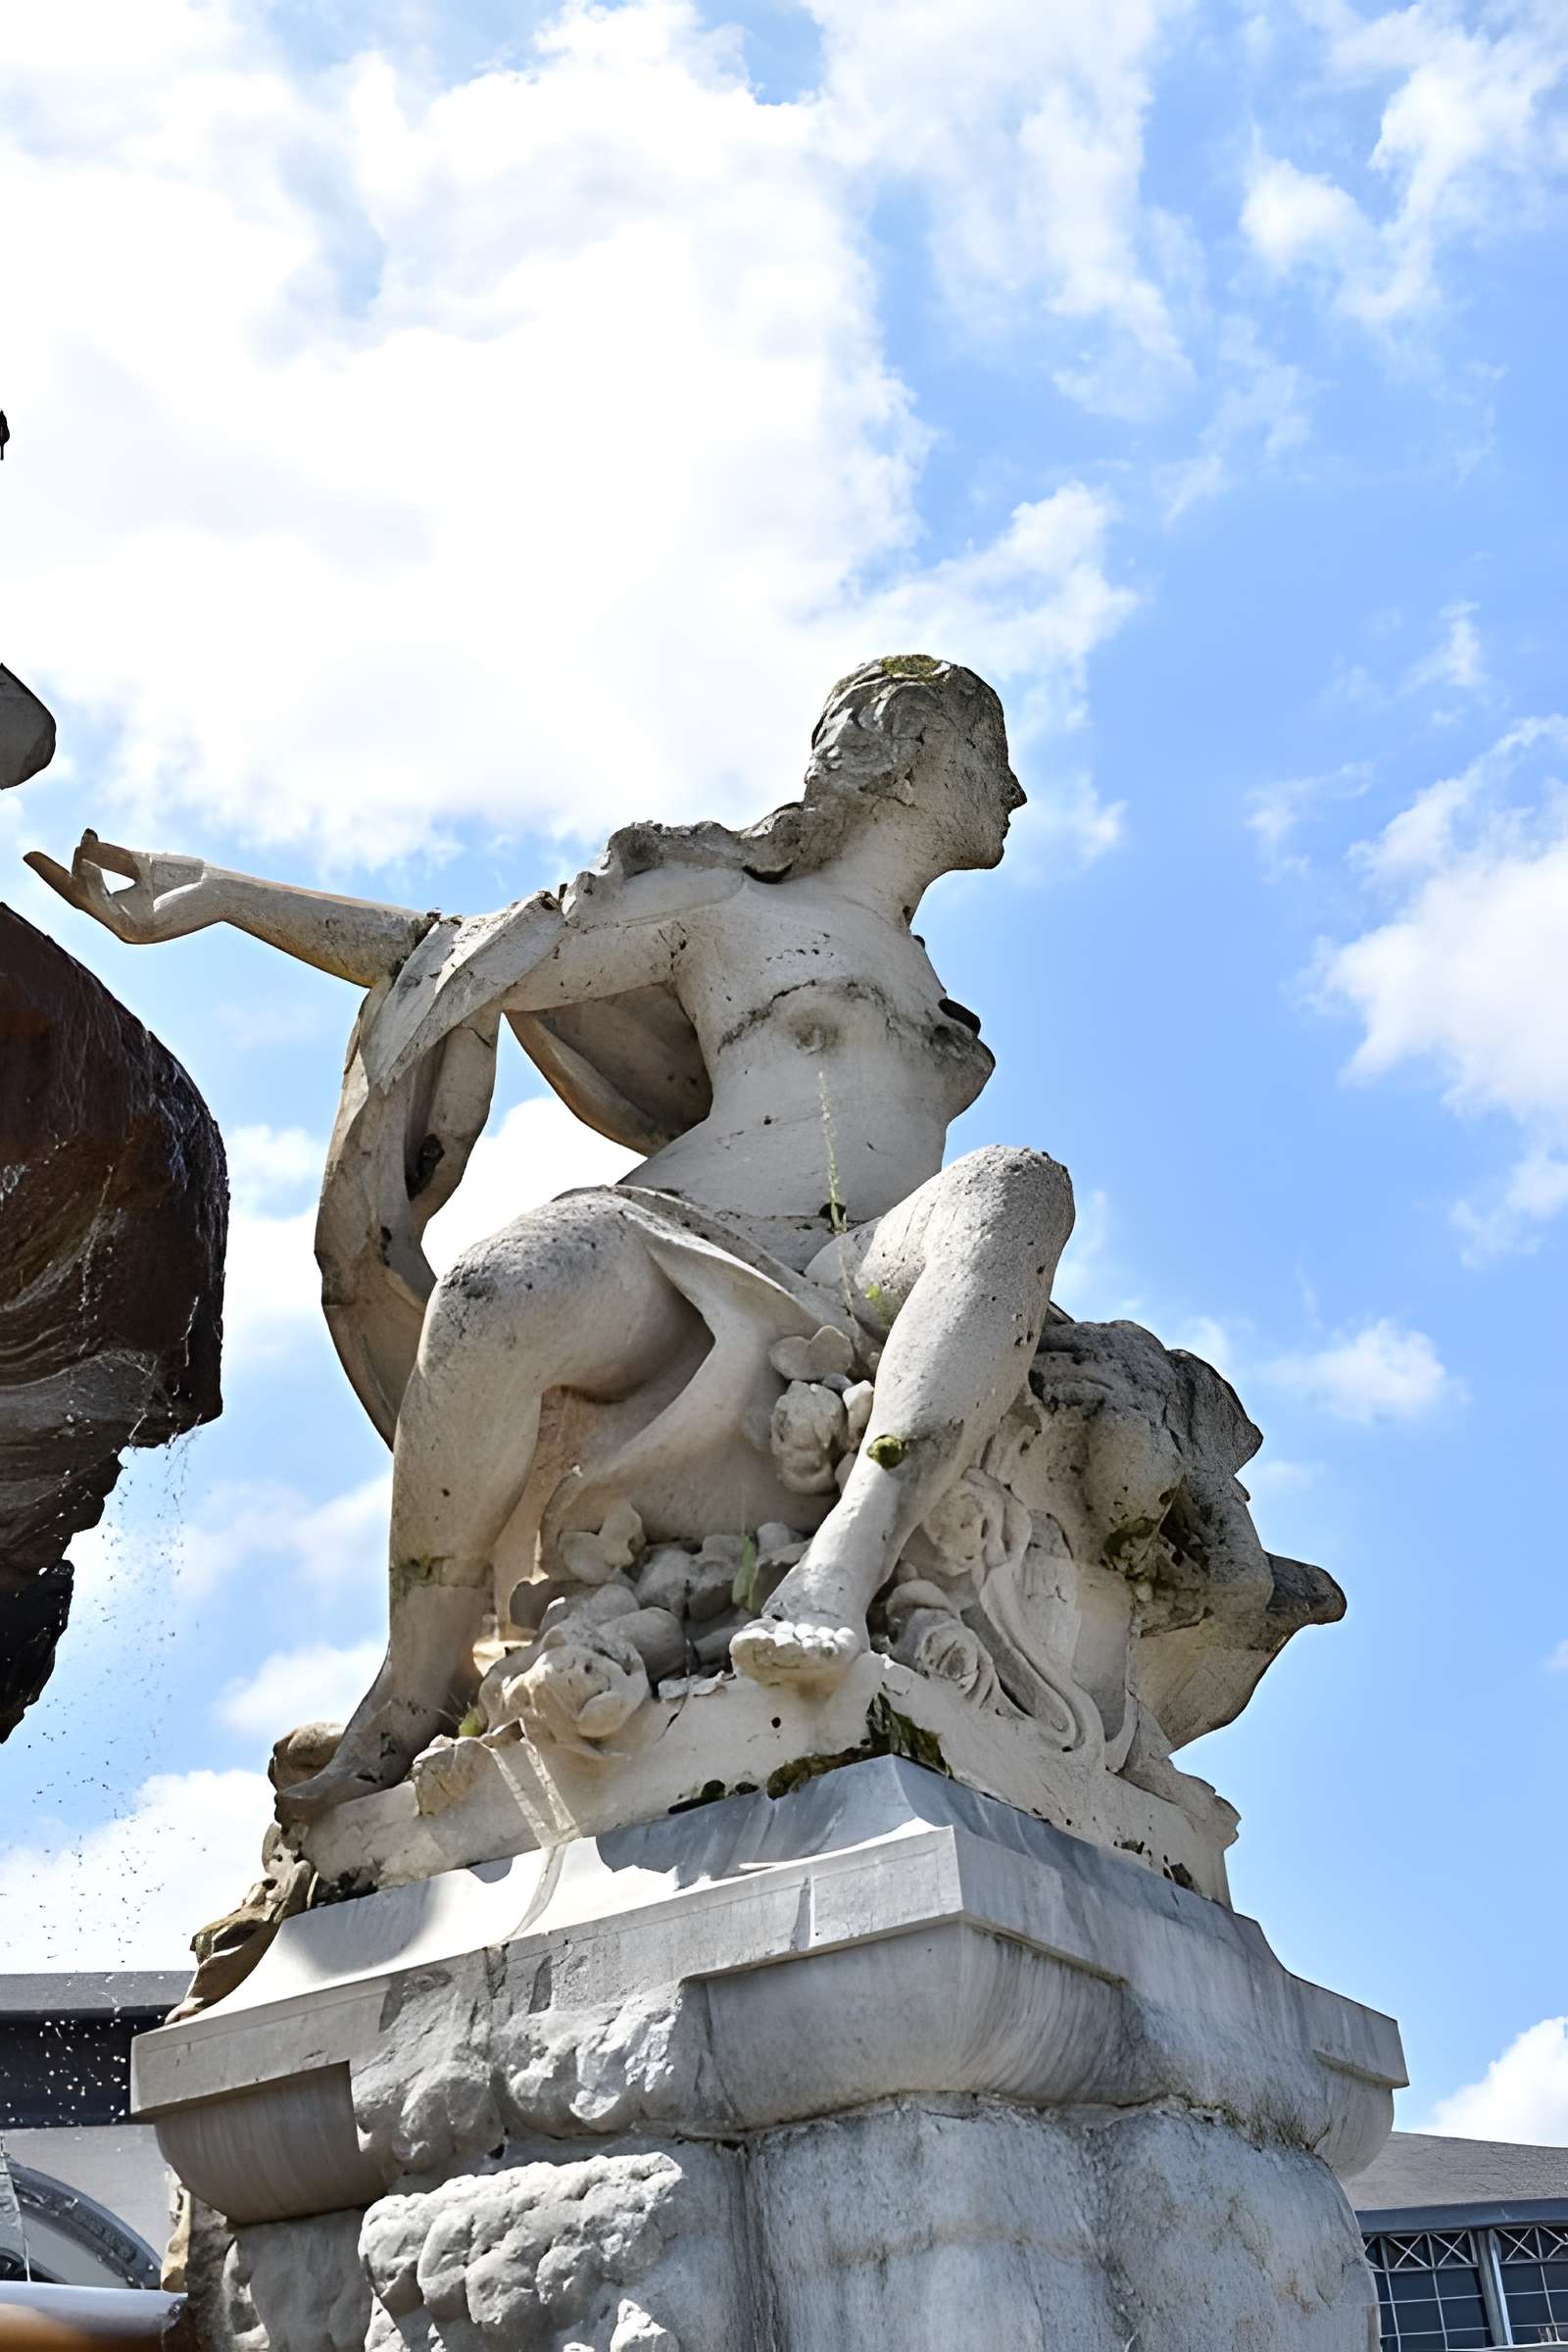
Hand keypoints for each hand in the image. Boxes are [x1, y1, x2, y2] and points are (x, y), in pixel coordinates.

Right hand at [24, 831, 218, 943]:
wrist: (221, 890)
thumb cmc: (187, 876)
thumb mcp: (141, 862)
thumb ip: (110, 856)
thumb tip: (80, 843)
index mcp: (119, 907)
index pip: (80, 890)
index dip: (57, 872)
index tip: (31, 853)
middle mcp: (120, 923)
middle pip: (77, 899)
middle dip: (53, 877)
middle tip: (30, 855)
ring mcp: (128, 931)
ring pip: (89, 904)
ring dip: (79, 876)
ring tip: (76, 851)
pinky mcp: (138, 931)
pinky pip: (106, 908)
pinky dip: (94, 886)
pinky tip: (87, 864)